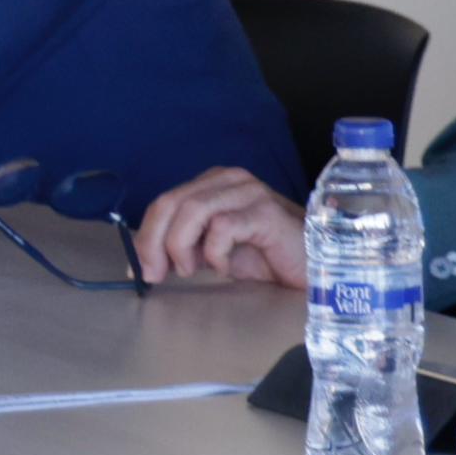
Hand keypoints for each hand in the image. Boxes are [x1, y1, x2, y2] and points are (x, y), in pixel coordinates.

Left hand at [132, 168, 306, 290]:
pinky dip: (214, 251)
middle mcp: (229, 180)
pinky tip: (225, 267)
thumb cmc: (266, 258)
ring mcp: (249, 192)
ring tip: (191, 270)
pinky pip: (223, 226)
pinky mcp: (266, 211)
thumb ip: (183, 249)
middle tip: (157, 274)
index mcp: (213, 184)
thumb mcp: (214, 252)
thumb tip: (141, 262)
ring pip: (193, 210)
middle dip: (155, 242)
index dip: (146, 236)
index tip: (141, 269)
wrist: (314, 265)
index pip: (164, 202)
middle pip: (171, 203)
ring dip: (181, 246)